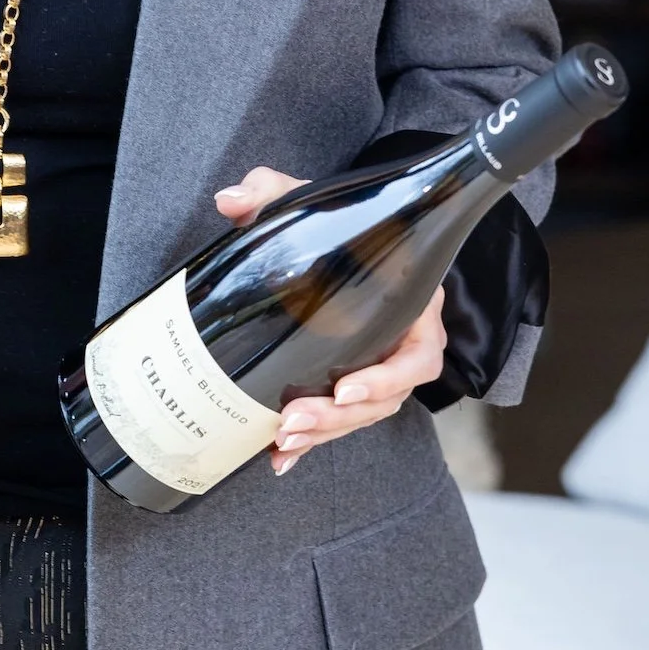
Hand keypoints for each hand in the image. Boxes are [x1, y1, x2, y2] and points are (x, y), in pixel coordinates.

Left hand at [213, 167, 447, 476]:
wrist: (340, 236)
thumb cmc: (336, 220)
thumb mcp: (308, 198)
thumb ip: (271, 191)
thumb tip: (230, 200)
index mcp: (411, 301)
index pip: (418, 353)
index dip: (388, 378)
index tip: (344, 387)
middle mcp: (402, 340)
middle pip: (387, 397)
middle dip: (340, 417)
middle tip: (292, 422)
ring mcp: (378, 364)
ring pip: (363, 414)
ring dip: (325, 433)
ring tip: (283, 441)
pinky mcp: (350, 378)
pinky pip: (339, 418)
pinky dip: (312, 441)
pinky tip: (278, 458)